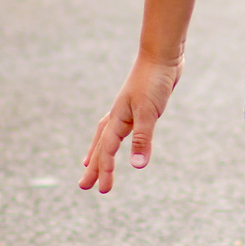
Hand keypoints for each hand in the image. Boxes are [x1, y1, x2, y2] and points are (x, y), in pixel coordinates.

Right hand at [80, 54, 182, 191]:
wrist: (161, 55)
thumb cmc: (153, 81)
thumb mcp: (149, 113)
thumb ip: (142, 139)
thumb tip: (137, 166)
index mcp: (118, 119)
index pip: (108, 151)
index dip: (105, 170)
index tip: (101, 190)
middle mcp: (119, 116)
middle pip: (101, 146)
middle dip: (93, 167)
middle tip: (83, 186)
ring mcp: (127, 110)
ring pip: (107, 136)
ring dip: (98, 152)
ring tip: (88, 163)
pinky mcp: (139, 106)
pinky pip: (121, 128)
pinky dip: (116, 137)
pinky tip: (121, 137)